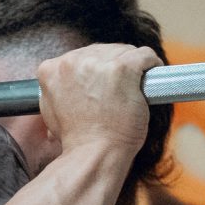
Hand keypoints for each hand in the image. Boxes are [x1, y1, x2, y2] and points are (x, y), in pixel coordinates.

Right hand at [35, 42, 155, 162]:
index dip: (94, 70)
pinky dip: (152, 63)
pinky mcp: (124, 68)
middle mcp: (71, 61)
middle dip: (113, 66)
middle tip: (120, 89)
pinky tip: (152, 73)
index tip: (103, 84)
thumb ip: (56, 92)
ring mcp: (98, 63)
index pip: (79, 57)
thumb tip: (65, 85)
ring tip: (135, 86)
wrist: (94, 154)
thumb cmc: (77, 139)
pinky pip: (145, 55)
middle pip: (102, 51)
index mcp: (51, 70)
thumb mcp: (52, 112)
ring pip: (124, 51)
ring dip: (133, 66)